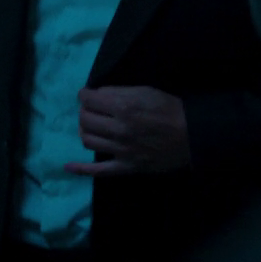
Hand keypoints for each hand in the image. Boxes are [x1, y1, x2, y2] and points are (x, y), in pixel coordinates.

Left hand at [66, 86, 189, 176]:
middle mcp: (118, 129)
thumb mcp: (146, 91)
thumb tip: (97, 95)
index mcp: (123, 107)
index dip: (85, 95)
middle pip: (85, 119)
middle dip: (84, 111)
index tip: (87, 95)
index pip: (89, 99)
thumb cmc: (171, 109)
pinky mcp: (125, 167)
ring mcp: (120, 150)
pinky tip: (68, 166)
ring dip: (84, 130)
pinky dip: (81, 169)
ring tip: (91, 126)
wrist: (192, 136)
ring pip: (87, 140)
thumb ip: (119, 92)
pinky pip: (98, 170)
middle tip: (91, 109)